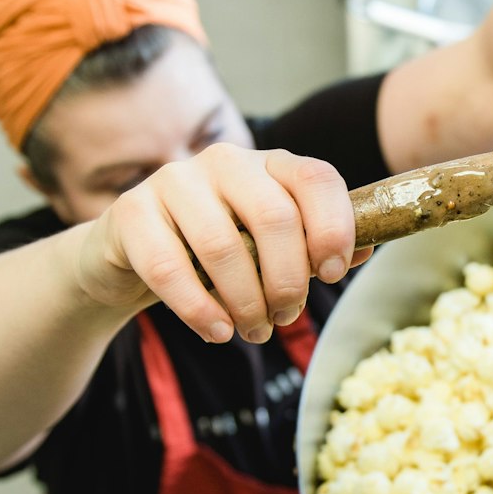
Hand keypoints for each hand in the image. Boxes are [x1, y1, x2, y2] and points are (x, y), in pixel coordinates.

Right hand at [75, 144, 367, 343]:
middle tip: (287, 316)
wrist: (131, 255)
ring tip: (255, 330)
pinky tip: (217, 331)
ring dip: (246, 302)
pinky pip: (168, 267)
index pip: (316, 178)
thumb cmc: (217, 251)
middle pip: (274, 217)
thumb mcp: (269, 245)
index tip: (332, 274)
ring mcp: (174, 182)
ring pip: (222, 245)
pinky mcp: (131, 214)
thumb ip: (314, 244)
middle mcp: (224, 162)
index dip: (334, 227)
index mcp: (269, 164)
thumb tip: (361, 252)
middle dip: (288, 279)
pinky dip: (199, 309)